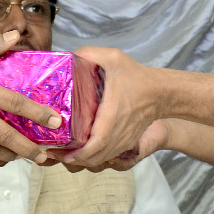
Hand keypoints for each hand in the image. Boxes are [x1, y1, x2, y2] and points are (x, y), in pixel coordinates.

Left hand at [64, 46, 162, 170]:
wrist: (161, 93)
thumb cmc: (137, 76)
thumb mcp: (113, 57)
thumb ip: (90, 53)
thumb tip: (68, 56)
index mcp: (113, 114)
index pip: (96, 142)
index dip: (79, 153)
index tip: (63, 153)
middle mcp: (118, 132)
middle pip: (94, 157)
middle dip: (73, 160)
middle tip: (53, 153)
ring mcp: (123, 140)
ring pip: (100, 160)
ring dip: (81, 160)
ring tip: (62, 154)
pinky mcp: (126, 142)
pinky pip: (107, 156)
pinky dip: (92, 158)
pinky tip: (79, 152)